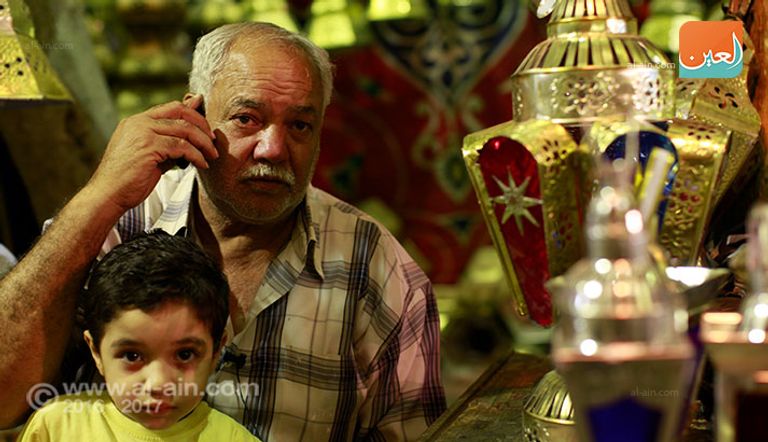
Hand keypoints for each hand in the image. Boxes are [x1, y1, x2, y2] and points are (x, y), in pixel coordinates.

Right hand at [85, 95, 217, 214]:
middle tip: (213, 141)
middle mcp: (139, 122)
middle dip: (202, 125)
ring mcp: (143, 132)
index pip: (171, 107)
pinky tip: (202, 164)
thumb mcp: (152, 157)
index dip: (194, 115)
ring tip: (212, 155)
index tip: (208, 130)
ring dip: (203, 142)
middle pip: (180, 111)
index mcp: (136, 121)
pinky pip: (182, 146)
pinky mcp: (148, 146)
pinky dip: (196, 155)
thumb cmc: (129, 180)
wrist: (107, 195)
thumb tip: (192, 138)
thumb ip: (170, 144)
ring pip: (184, 128)